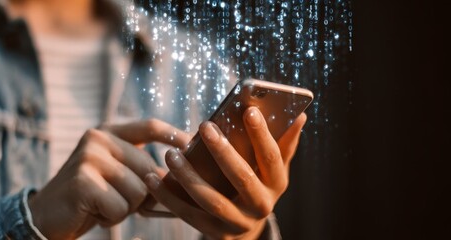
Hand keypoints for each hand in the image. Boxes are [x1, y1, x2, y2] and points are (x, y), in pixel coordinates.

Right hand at [28, 119, 190, 238]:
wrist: (45, 217)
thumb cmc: (90, 199)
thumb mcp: (115, 175)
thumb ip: (141, 168)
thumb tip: (184, 174)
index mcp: (107, 133)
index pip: (148, 127)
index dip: (173, 135)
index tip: (192, 144)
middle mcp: (98, 139)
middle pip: (148, 170)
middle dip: (141, 194)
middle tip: (115, 201)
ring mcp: (89, 158)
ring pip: (138, 191)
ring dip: (124, 208)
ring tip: (101, 205)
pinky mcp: (84, 181)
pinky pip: (120, 207)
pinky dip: (110, 218)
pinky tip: (93, 212)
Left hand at [145, 107, 306, 238]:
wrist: (246, 228)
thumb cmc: (257, 183)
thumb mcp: (273, 167)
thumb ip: (283, 142)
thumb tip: (299, 114)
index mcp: (277, 184)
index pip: (273, 158)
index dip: (262, 135)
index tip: (249, 110)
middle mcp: (261, 206)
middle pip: (241, 178)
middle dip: (222, 151)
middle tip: (204, 126)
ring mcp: (237, 222)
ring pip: (211, 199)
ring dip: (188, 176)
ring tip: (171, 154)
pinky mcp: (214, 233)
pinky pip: (187, 214)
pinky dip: (167, 196)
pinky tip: (152, 177)